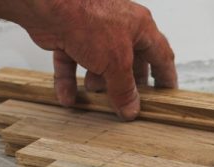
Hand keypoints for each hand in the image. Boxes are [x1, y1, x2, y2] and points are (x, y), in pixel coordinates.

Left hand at [21, 0, 176, 119]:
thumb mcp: (116, 62)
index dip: (165, 77)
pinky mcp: (69, 35)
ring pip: (100, 63)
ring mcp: (93, 31)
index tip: (167, 95)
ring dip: (97, 83)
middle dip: (127, 84)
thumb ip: (125, 90)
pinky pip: (72, 62)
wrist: (46, 4)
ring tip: (95, 95)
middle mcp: (119, 27)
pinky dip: (70, 80)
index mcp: (140, 27)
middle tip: (130, 102)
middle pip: (129, 62)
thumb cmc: (88, 20)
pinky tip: (68, 97)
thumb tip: (131, 110)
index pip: (161, 56)